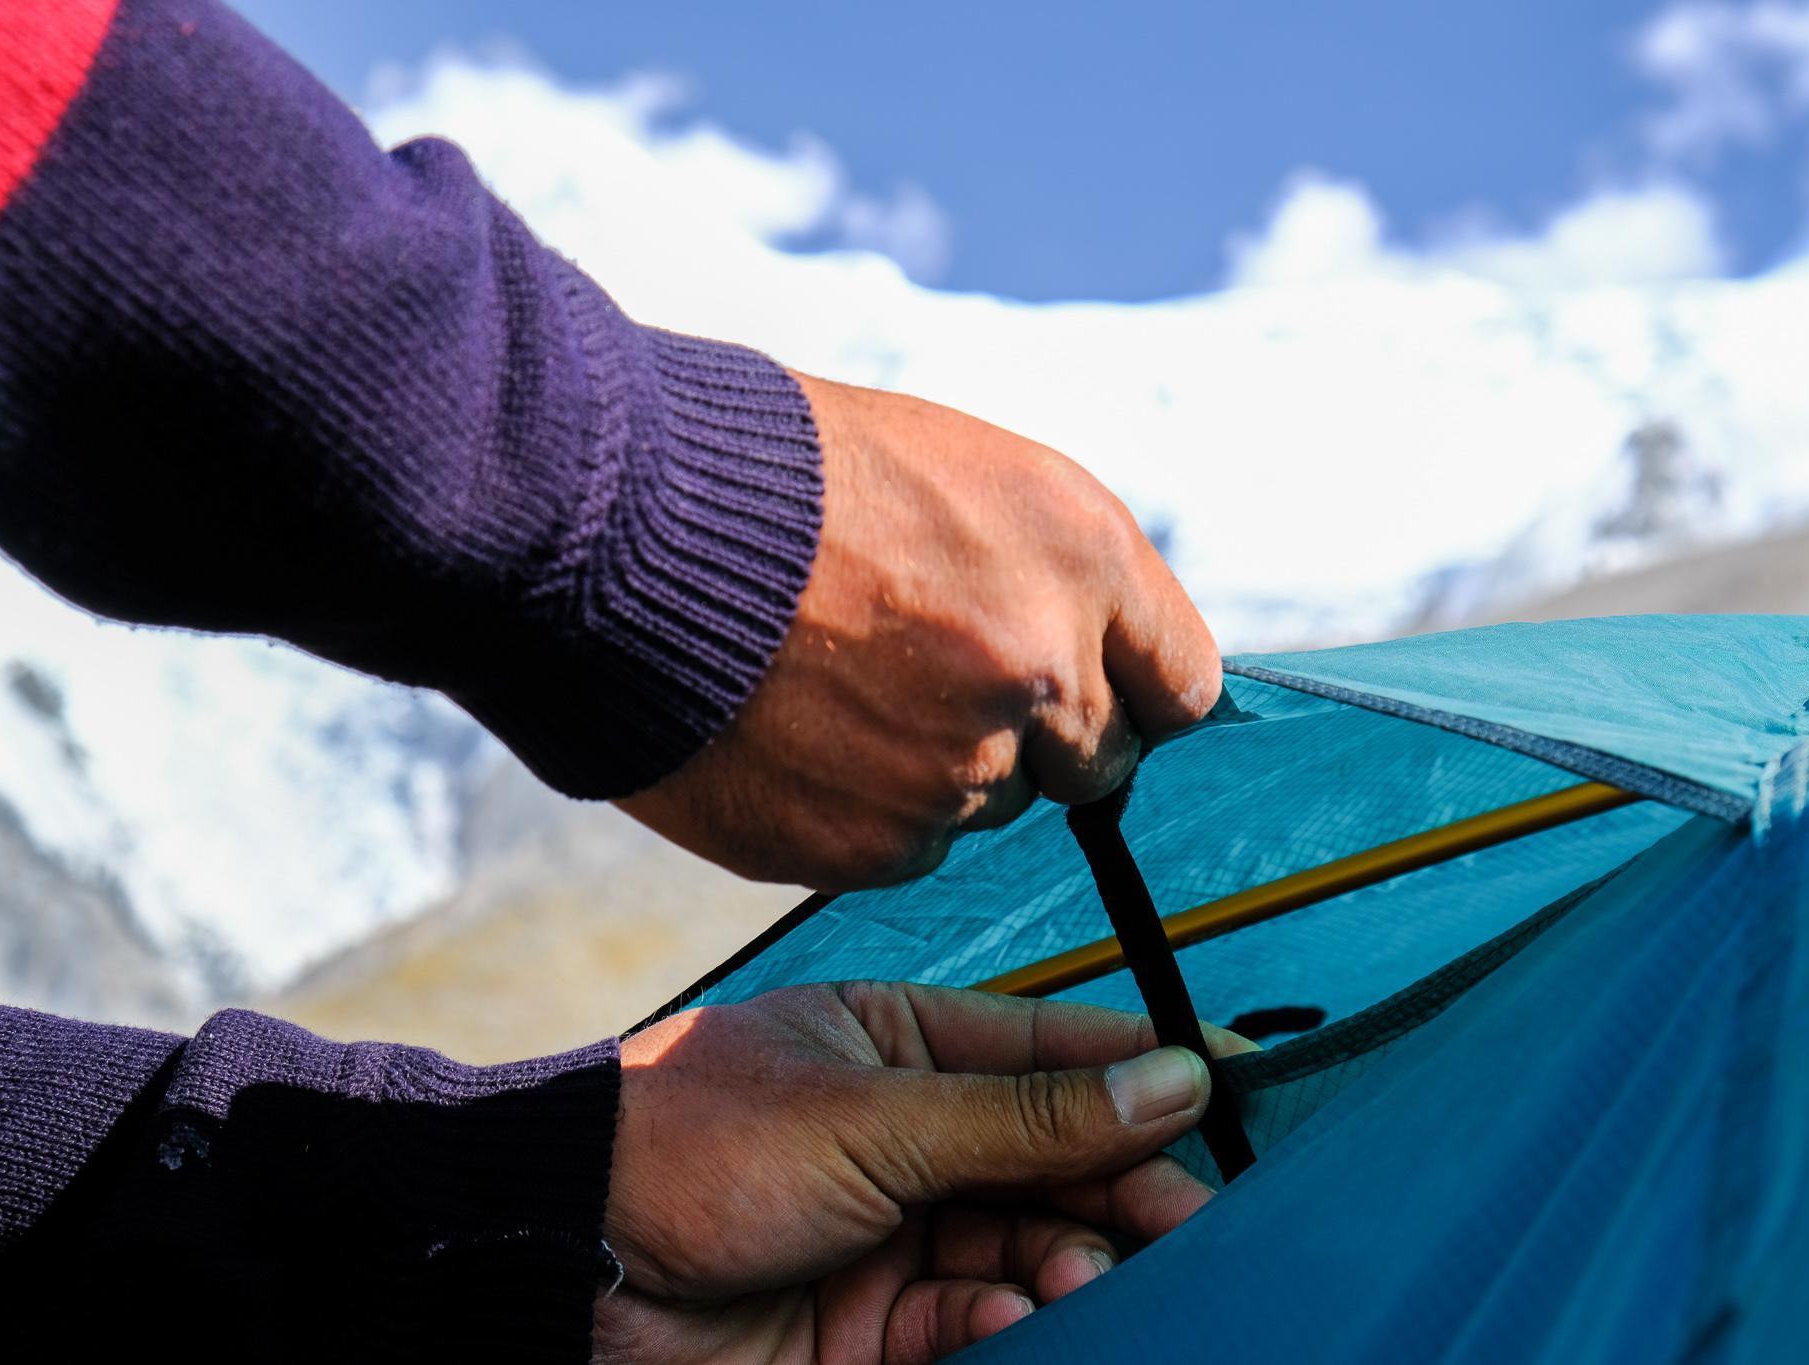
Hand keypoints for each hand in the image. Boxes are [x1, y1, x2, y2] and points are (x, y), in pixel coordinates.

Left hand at [595, 981, 1255, 1364]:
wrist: (560, 1272)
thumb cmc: (696, 1149)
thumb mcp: (874, 1115)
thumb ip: (1029, 1114)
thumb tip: (1172, 1075)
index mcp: (901, 1044)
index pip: (1053, 1046)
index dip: (1145, 1067)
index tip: (1234, 1088)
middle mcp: (908, 1134)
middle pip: (1056, 1160)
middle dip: (1121, 1190)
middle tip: (1187, 1223)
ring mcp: (893, 1230)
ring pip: (1028, 1244)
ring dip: (1068, 1261)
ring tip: (1083, 1277)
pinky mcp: (874, 1324)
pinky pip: (975, 1316)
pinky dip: (1007, 1317)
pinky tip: (1017, 1314)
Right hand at [618, 375, 1220, 889]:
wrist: (624, 524)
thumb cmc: (787, 475)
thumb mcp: (963, 472)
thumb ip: (1060, 577)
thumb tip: (1109, 665)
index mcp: (1082, 556)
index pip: (1184, 685)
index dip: (1134, 690)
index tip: (1090, 688)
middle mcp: (1043, 670)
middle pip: (1098, 763)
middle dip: (1038, 734)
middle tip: (935, 681)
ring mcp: (960, 767)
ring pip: (993, 806)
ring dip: (942, 768)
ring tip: (839, 690)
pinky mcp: (874, 844)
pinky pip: (910, 851)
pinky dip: (867, 812)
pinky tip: (801, 739)